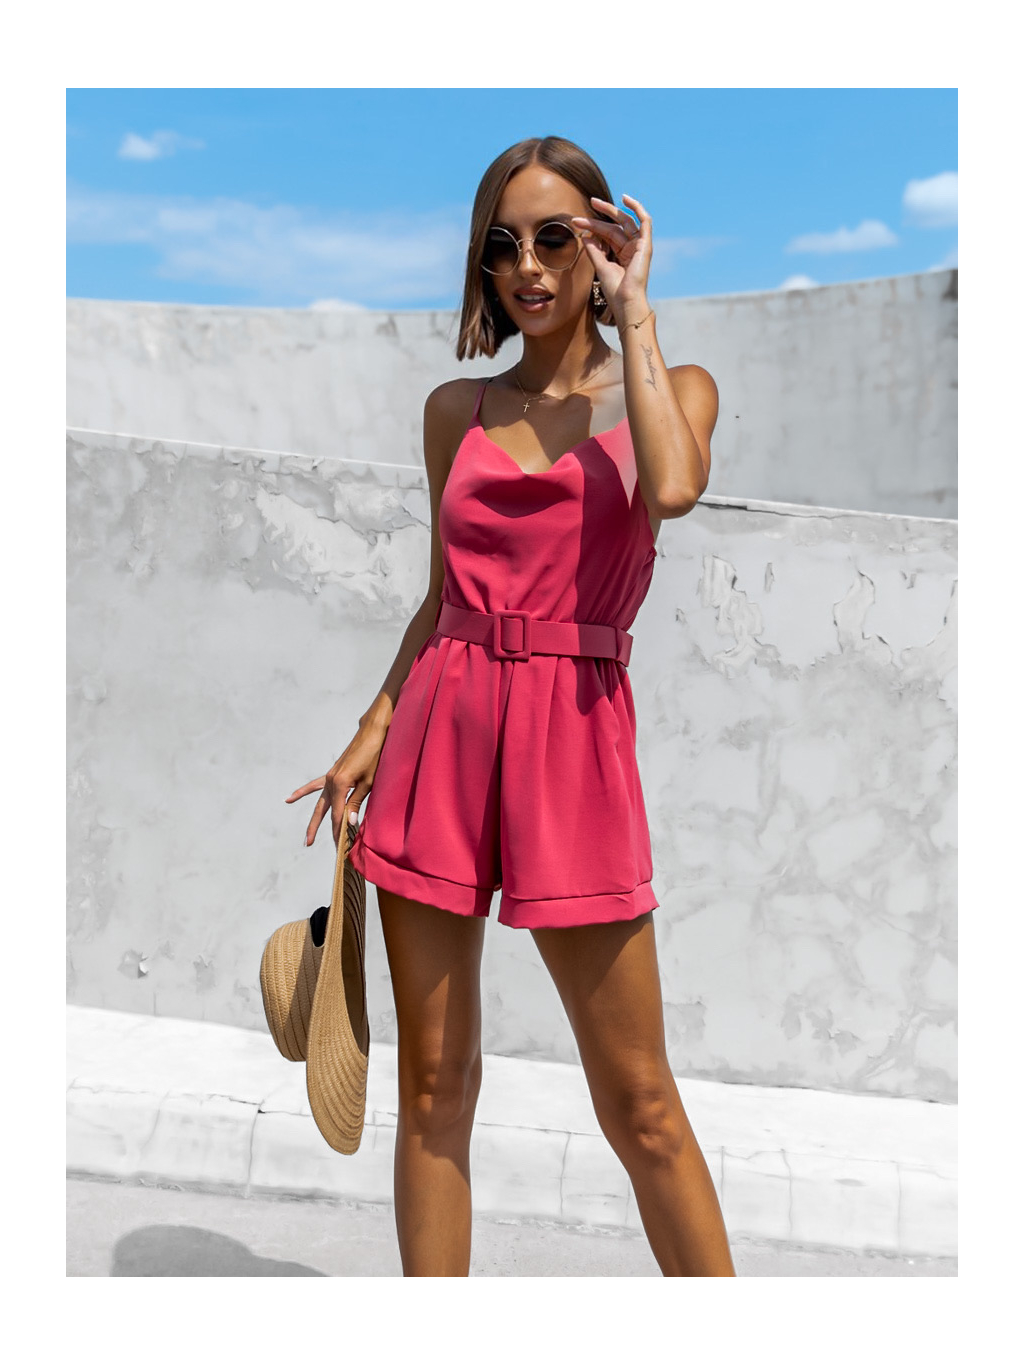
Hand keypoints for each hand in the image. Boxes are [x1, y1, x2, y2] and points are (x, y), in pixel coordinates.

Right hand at [285, 724, 386, 847]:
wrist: (372, 733)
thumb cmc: (374, 756)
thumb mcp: (368, 781)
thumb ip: (356, 801)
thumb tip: (348, 822)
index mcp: (340, 784)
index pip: (339, 814)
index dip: (340, 831)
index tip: (342, 846)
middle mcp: (331, 781)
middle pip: (325, 811)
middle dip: (321, 830)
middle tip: (314, 845)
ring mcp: (330, 777)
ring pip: (320, 803)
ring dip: (315, 820)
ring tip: (307, 836)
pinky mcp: (333, 773)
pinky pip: (315, 786)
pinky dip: (303, 792)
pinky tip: (290, 799)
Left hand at [571, 193, 651, 319]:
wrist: (626, 302)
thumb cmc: (615, 290)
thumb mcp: (600, 266)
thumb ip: (594, 250)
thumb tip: (585, 235)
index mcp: (622, 254)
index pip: (607, 235)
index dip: (592, 227)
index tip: (576, 223)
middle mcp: (631, 248)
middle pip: (615, 226)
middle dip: (601, 214)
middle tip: (588, 202)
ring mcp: (639, 246)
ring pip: (624, 222)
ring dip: (610, 211)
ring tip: (595, 202)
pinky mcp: (646, 245)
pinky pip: (645, 221)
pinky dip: (637, 209)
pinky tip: (626, 199)